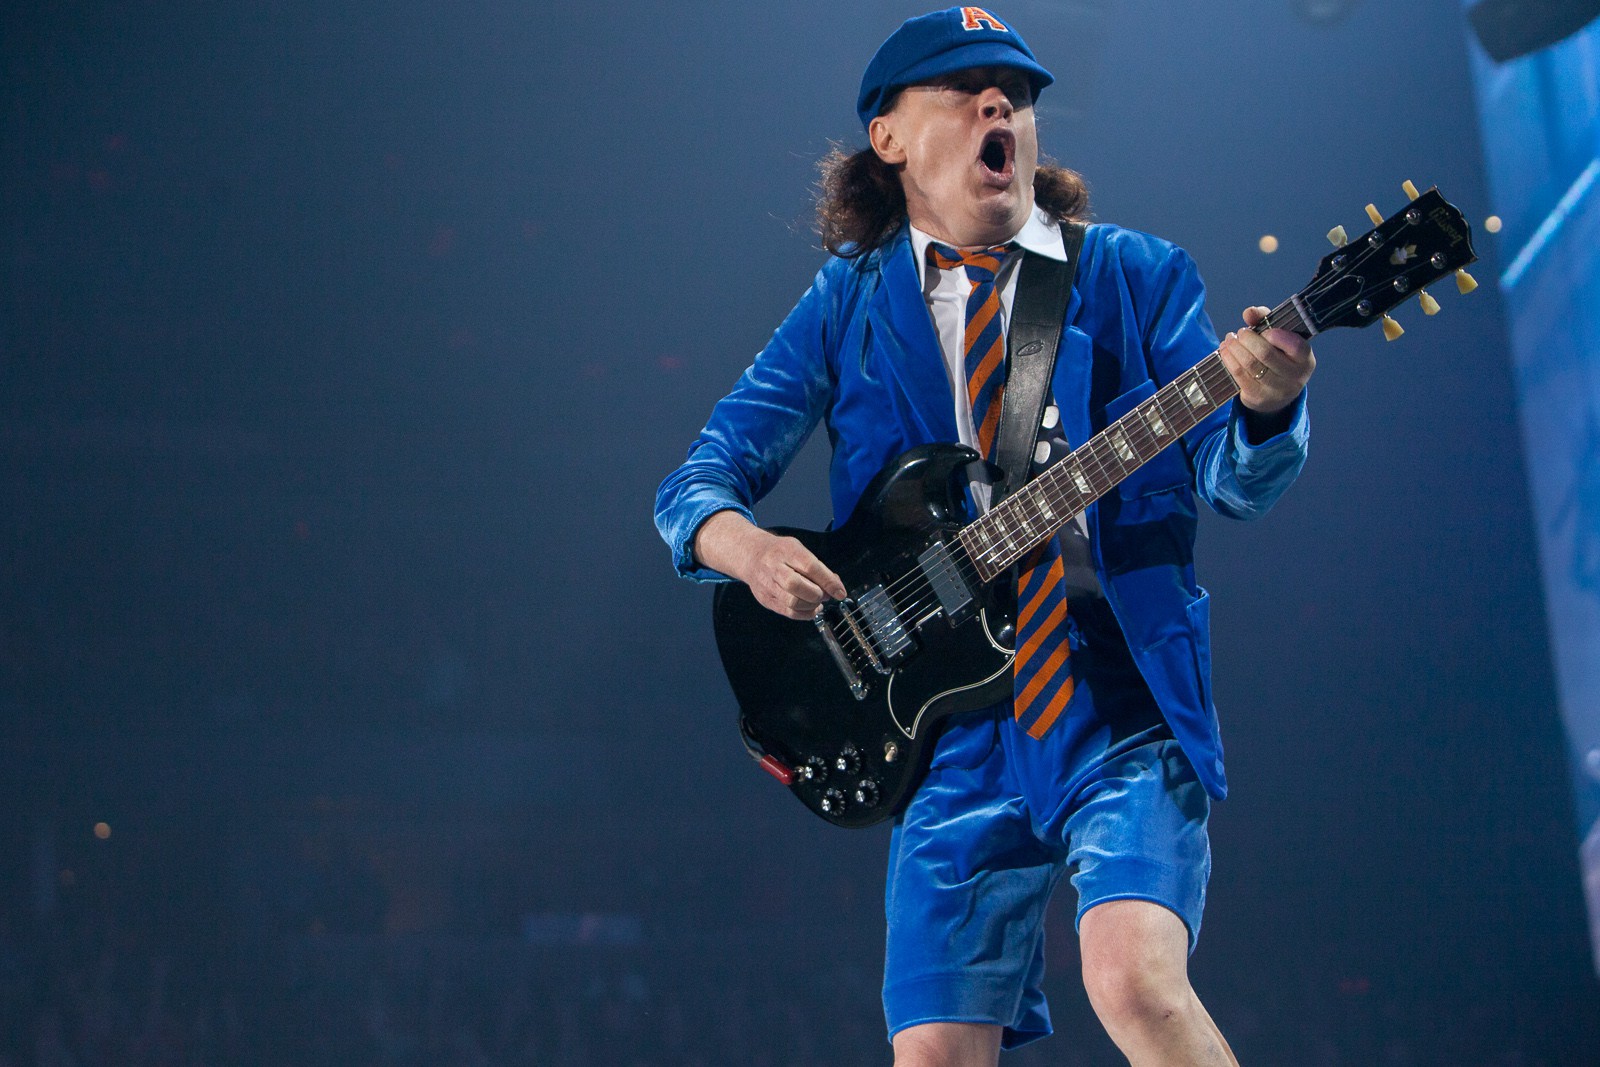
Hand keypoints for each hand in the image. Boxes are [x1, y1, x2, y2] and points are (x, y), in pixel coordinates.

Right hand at [693, 510, 847, 619]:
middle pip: (797, 586)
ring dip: (811, 606)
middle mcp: (774, 567)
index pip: (810, 567)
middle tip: (824, 595)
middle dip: (816, 594)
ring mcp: (768, 585)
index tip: (840, 592)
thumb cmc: (779, 552)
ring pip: (792, 602)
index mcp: (787, 551)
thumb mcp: (799, 550)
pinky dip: (804, 614)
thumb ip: (817, 567)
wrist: (750, 555)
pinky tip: (811, 609)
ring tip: (817, 601)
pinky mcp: (766, 599)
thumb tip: (835, 586)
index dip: (828, 581)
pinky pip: (788, 612)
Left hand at [1217, 306, 1315, 415]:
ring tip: (1229, 339)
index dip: (1276, 335)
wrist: (1276, 395)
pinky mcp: (1258, 398)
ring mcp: (1276, 390)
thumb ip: (1266, 319)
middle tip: (1240, 333)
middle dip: (1248, 339)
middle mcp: (1294, 377)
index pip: (1295, 346)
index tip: (1263, 331)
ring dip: (1235, 348)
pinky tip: (1225, 351)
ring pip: (1250, 365)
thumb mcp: (1279, 338)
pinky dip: (1229, 360)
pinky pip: (1239, 375)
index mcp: (1305, 359)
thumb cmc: (1278, 357)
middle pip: (1266, 354)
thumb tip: (1249, 312)